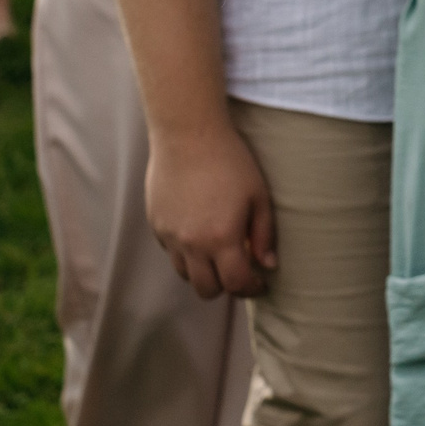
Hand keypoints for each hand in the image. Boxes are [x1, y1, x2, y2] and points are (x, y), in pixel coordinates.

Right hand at [146, 122, 276, 298]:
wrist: (188, 136)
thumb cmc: (231, 162)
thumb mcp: (259, 195)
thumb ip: (264, 234)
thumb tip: (269, 264)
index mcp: (221, 238)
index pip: (236, 283)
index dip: (252, 288)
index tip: (261, 283)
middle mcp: (191, 244)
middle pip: (206, 290)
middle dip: (226, 287)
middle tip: (241, 273)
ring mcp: (170, 236)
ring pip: (186, 274)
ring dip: (204, 272)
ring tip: (221, 254)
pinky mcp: (156, 225)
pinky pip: (172, 252)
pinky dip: (187, 253)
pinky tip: (201, 233)